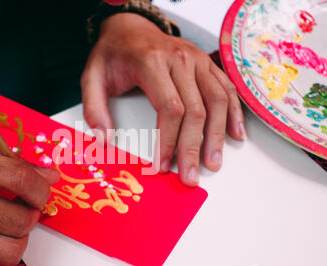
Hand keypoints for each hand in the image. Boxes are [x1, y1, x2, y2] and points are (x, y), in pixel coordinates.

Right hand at [0, 137, 58, 265]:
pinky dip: (6, 253)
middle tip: (28, 203)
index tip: (44, 186)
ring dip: (22, 236)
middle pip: (19, 218)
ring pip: (11, 249)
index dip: (40, 185)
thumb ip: (3, 160)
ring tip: (13, 222)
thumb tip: (47, 175)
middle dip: (34, 211)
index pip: (16, 177)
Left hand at [81, 13, 245, 185]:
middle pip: (196, 110)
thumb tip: (103, 141)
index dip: (169, 141)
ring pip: (217, 101)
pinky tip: (236, 135)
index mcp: (151, 62)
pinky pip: (226, 89)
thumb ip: (93, 108)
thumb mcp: (91, 77)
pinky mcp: (206, 63)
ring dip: (217, 136)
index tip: (162, 166)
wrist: (130, 28)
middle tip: (190, 177)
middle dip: (193, 148)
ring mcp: (197, 59)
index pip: (170, 108)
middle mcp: (180, 59)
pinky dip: (234, 113)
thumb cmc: (113, 55)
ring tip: (213, 163)